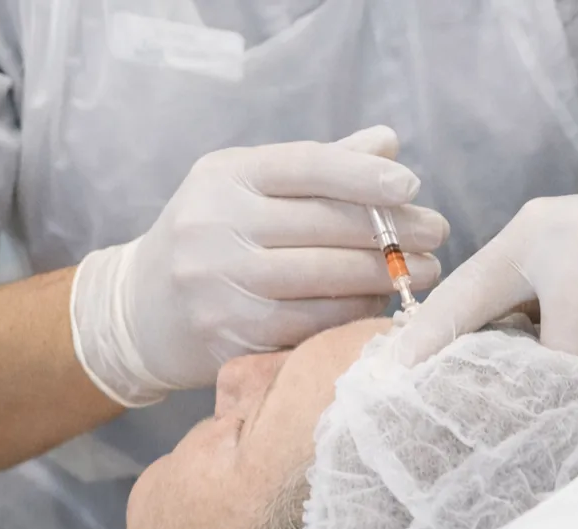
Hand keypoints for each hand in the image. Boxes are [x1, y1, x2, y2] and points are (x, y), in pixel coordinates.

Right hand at [71, 126, 448, 405]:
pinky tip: (380, 304)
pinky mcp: (232, 337)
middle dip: (393, 232)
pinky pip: (313, 324)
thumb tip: (388, 143)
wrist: (139, 313)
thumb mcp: (247, 187)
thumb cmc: (212, 237)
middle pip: (324, 227)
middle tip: (437, 235)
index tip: (410, 185)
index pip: (305, 166)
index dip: (363, 175)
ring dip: (385, 277)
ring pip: (325, 281)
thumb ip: (317, 168)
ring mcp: (220, 287)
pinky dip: (354, 313)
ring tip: (424, 273)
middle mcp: (216, 227)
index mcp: (224, 177)